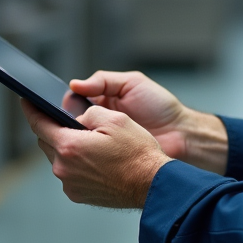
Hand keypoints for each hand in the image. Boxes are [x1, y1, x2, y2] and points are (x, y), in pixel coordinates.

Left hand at [21, 100, 170, 207]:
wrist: (152, 184)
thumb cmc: (137, 152)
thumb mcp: (115, 119)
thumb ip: (89, 113)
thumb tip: (77, 117)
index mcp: (69, 146)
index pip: (39, 124)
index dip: (31, 110)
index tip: (26, 101)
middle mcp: (64, 168)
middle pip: (47, 142)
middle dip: (54, 129)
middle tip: (67, 120)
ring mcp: (70, 184)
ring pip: (59, 158)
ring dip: (67, 147)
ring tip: (89, 141)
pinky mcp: (79, 195)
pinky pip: (69, 173)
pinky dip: (76, 163)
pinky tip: (94, 159)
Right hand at [70, 71, 227, 173]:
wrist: (181, 135)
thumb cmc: (160, 107)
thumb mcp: (132, 83)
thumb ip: (103, 81)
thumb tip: (75, 84)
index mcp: (102, 102)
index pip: (73, 101)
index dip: (66, 103)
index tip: (62, 106)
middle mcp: (99, 123)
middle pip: (70, 123)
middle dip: (66, 123)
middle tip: (69, 123)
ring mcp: (102, 144)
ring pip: (75, 142)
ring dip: (74, 140)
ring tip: (78, 137)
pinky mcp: (106, 161)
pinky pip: (88, 159)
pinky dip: (84, 156)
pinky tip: (85, 152)